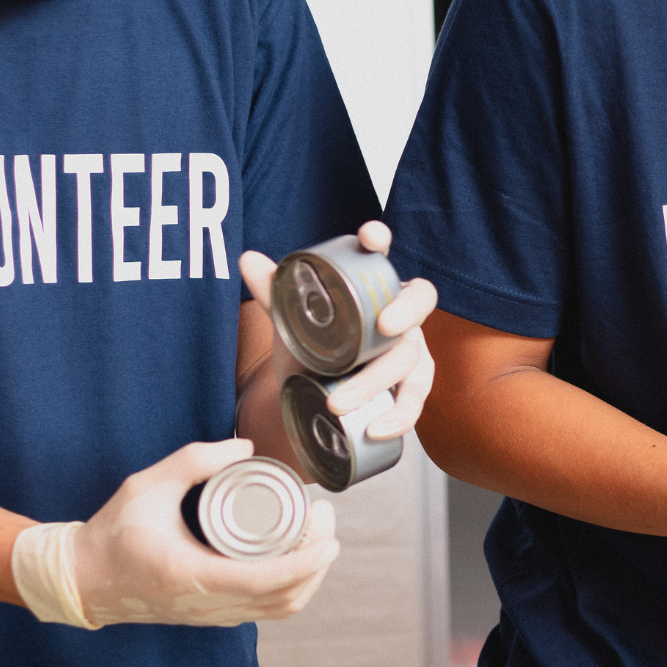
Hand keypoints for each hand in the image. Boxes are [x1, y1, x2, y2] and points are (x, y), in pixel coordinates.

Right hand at [16, 439, 338, 627]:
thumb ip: (194, 460)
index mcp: (194, 576)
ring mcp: (216, 614)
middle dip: (319, 560)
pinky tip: (297, 553)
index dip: (308, 561)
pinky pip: (269, 607)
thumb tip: (245, 447)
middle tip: (324, 518)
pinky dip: (293, 584)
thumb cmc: (113, 532)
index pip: (269, 581)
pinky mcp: (217, 614)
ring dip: (310, 574)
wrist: (85, 579)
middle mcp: (210, 604)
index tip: (328, 534)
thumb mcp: (147, 486)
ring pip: (283, 607)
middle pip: (289, 598)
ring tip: (316, 534)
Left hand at [241, 221, 437, 439]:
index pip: (382, 260)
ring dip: (377, 382)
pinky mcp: (411, 389)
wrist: (314, 398)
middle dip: (406, 311)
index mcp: (373, 290)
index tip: (370, 237)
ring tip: (339, 402)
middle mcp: (400, 317)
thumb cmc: (313, 349)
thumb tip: (248, 259)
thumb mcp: (291, 323)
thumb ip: (274, 293)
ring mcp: (412, 352)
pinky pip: (414, 402)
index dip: (380, 244)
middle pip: (419, 304)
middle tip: (382, 326)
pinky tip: (376, 429)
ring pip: (411, 362)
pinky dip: (399, 418)